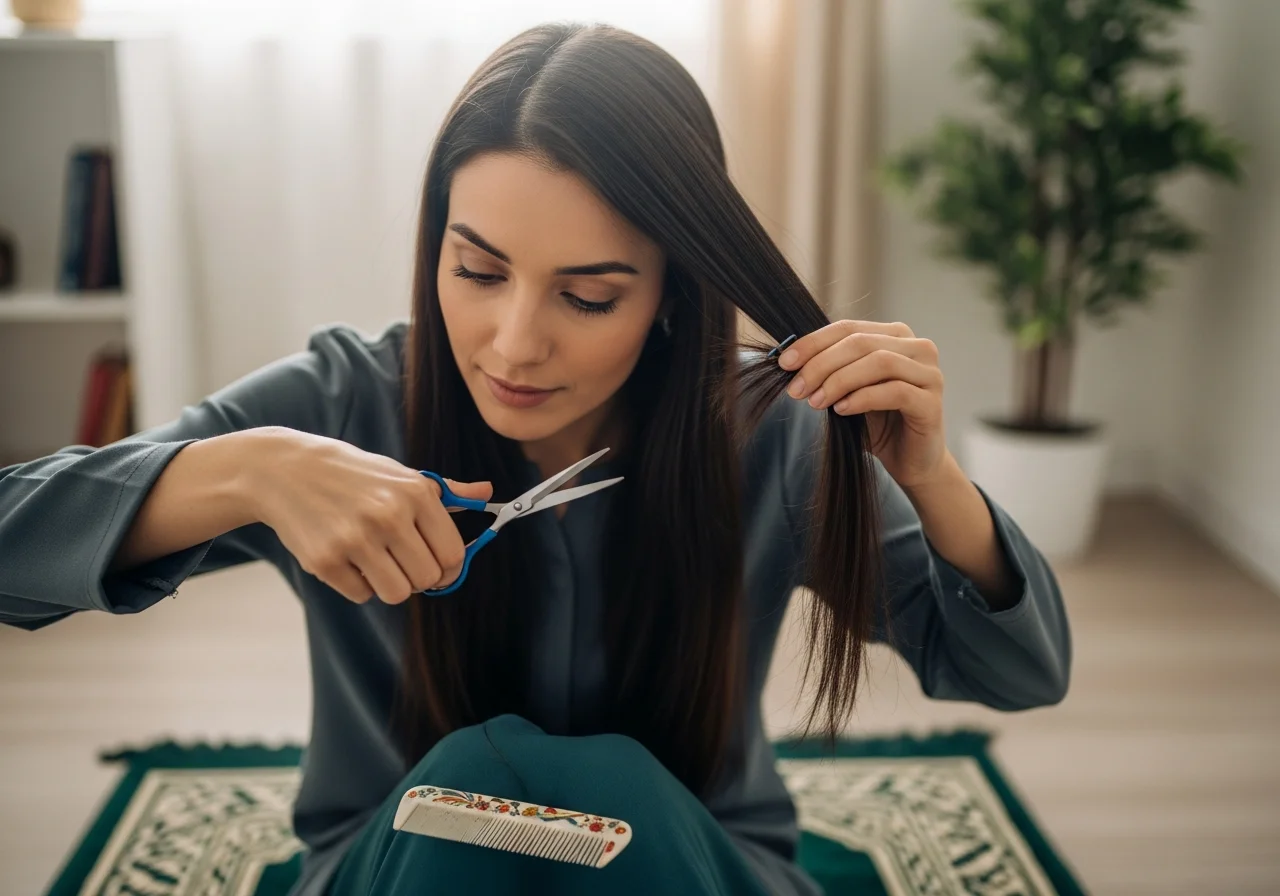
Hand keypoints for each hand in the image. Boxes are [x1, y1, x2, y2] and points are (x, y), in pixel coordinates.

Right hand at [246, 429, 491, 603]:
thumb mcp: (401, 474)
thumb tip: (487, 492)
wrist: (284, 470)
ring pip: (397, 594)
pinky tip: (345, 557)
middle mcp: (389, 516)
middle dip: (417, 576)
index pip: (452, 555)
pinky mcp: (325, 560)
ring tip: (374, 559)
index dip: (447, 566)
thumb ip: (447, 492)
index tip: (434, 562)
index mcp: (415, 494)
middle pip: (427, 579)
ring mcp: (355, 540)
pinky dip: (357, 584)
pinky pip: (361, 595)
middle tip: (399, 559)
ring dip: (389, 584)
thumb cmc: (353, 475)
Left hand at [775, 320, 949, 489]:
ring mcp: (930, 374)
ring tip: (815, 402)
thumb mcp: (849, 390)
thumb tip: (789, 361)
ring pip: (879, 362)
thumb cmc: (879, 423)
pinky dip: (862, 398)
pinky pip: (895, 391)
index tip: (785, 363)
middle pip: (861, 342)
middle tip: (796, 389)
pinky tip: (842, 410)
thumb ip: (831, 370)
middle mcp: (918, 348)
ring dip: (840, 381)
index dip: (813, 343)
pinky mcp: (932, 402)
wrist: (910, 461)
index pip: (849, 328)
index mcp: (896, 336)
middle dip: (821, 364)